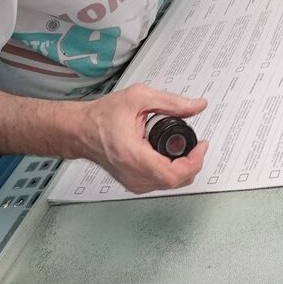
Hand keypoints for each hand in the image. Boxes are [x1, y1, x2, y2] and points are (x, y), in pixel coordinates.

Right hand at [84, 83, 208, 192]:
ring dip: (184, 168)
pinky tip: (173, 157)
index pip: (172, 173)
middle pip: (175, 182)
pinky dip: (172, 172)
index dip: (194, 162)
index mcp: (133, 155)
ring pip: (169, 185)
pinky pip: (160, 183)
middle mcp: (132, 174)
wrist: (81, 130)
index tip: (201, 146)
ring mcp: (132, 182)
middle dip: (193, 164)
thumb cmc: (102, 116)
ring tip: (187, 149)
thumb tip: (197, 106)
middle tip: (197, 146)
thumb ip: (172, 102)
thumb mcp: (139, 98)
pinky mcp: (133, 183)